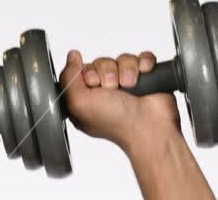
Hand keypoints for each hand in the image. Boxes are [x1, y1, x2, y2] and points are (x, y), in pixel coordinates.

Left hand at [59, 50, 180, 153]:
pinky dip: (144, 64)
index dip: (88, 73)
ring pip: (122, 59)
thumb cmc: (115, 122)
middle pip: (102, 62)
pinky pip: (142, 57)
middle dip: (108, 72)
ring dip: (127, 70)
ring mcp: (125, 85)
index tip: (94, 85)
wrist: (149, 125)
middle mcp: (104, 92)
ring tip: (130, 86)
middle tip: (113, 89)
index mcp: (86, 99)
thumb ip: (68, 78)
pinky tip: (144, 75)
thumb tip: (71, 55)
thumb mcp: (79, 103)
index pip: (82, 70)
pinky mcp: (144, 78)